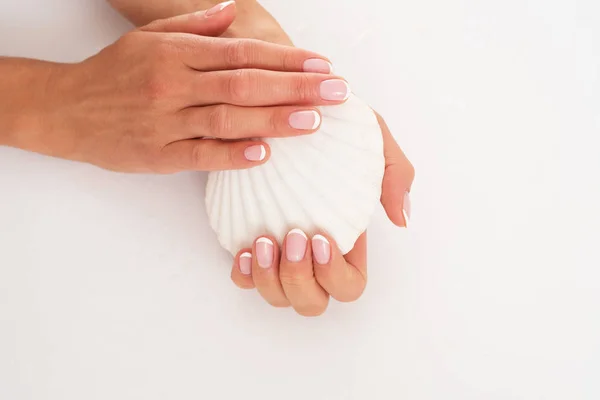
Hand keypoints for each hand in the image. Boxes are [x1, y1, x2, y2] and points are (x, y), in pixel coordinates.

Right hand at [17, 4, 347, 172]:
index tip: (322, 65)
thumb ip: (195, 24)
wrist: (67, 110)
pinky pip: (202, 155)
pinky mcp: (159, 155)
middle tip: (336, 92)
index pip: (243, 53)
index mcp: (176, 52)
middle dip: (296, 87)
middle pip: (246, 84)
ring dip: (275, 120)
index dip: (286, 59)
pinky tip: (265, 152)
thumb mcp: (149, 36)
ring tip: (314, 120)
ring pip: (229, 118)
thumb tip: (234, 10)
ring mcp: (166, 121)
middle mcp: (174, 84)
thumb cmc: (113, 73)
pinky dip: (234, 154)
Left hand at [230, 115, 414, 316]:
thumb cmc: (336, 127)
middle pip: (310, 302)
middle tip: (294, 236)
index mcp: (345, 242)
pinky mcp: (250, 242)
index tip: (320, 238)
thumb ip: (394, 176)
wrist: (292, 106)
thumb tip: (401, 219)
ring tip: (263, 239)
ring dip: (269, 277)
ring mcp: (280, 253)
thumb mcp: (373, 139)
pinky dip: (243, 273)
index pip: (348, 286)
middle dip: (299, 279)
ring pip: (276, 296)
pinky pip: (244, 280)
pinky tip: (244, 248)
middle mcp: (312, 256)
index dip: (334, 275)